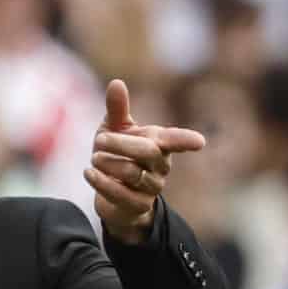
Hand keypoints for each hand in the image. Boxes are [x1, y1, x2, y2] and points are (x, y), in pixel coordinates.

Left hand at [85, 79, 206, 245]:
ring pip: (131, 172)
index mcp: (159, 144)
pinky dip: (100, 181)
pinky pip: (120, 194)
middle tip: (99, 140)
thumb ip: (117, 109)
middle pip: (148, 151)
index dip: (185, 140)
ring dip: (105, 162)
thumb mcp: (114, 130)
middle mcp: (161, 166)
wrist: (109, 193)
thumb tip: (117, 82)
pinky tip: (89, 173)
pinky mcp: (138, 206)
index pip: (175, 140)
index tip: (199, 141)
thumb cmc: (116, 155)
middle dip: (119, 142)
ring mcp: (152, 187)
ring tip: (94, 158)